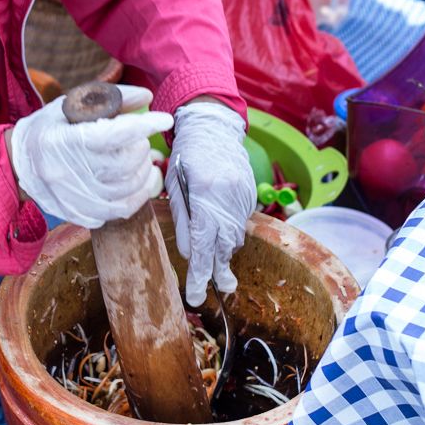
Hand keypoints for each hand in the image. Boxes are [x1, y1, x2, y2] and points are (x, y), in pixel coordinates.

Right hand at [10, 85, 173, 228]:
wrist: (18, 164)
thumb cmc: (49, 129)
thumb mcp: (71, 105)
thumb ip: (110, 98)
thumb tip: (147, 96)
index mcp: (62, 140)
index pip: (111, 134)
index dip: (142, 126)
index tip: (164, 119)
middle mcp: (66, 173)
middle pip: (123, 163)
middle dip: (142, 148)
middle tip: (140, 140)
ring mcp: (73, 198)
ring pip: (127, 188)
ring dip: (144, 171)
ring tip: (144, 159)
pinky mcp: (80, 214)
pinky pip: (121, 210)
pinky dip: (138, 194)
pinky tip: (139, 181)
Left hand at [166, 100, 256, 306]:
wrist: (213, 128)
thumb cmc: (186, 156)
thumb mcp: (174, 186)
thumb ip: (184, 220)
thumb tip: (192, 254)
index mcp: (205, 196)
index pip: (203, 246)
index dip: (200, 275)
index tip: (195, 296)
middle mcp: (228, 199)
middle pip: (225, 247)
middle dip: (220, 271)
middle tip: (222, 289)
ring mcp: (243, 197)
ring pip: (235, 237)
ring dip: (225, 251)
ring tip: (220, 267)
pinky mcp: (250, 195)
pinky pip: (241, 222)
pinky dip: (231, 232)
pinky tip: (222, 233)